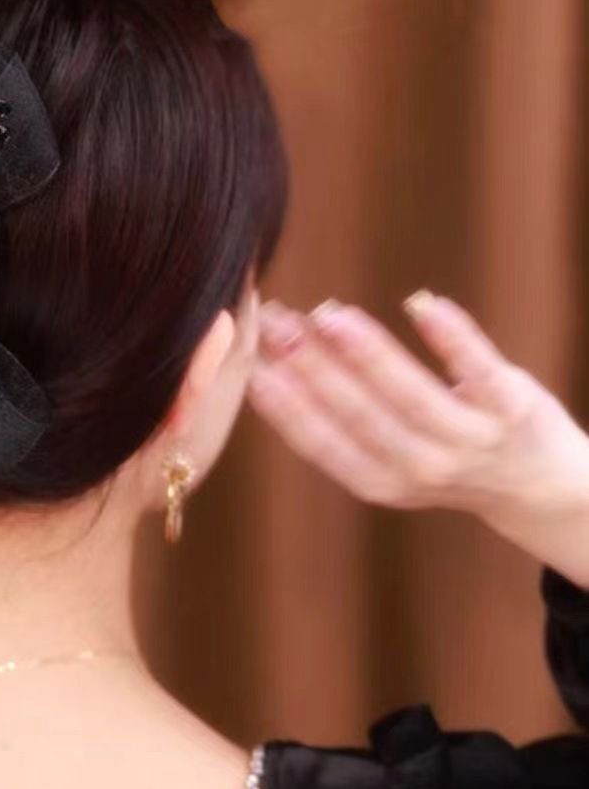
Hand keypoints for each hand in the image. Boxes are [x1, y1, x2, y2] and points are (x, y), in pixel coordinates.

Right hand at [248, 291, 588, 585]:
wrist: (536, 484)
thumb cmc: (442, 459)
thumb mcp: (384, 461)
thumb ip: (338, 423)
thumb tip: (271, 367)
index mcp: (380, 480)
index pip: (322, 442)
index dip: (284, 406)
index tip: (251, 366)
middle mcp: (422, 468)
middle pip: (358, 414)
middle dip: (311, 366)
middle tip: (276, 322)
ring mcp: (470, 440)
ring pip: (410, 394)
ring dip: (367, 353)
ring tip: (327, 315)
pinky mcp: (512, 407)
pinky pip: (477, 369)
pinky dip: (449, 336)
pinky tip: (420, 303)